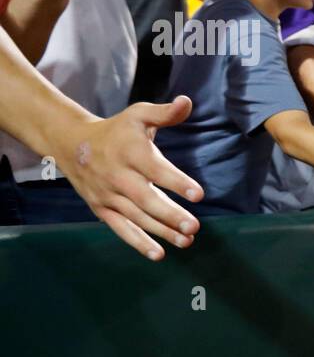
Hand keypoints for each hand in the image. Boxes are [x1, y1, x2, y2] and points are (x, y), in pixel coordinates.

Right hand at [55, 97, 204, 260]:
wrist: (71, 144)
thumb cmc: (117, 130)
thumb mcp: (138, 115)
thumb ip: (164, 113)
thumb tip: (187, 102)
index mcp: (130, 152)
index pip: (155, 169)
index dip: (177, 182)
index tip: (199, 194)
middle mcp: (118, 176)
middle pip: (146, 199)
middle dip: (170, 215)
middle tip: (194, 226)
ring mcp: (108, 195)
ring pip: (136, 217)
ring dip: (162, 232)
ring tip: (187, 240)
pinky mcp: (102, 209)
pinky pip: (121, 229)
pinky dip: (138, 243)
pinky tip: (159, 254)